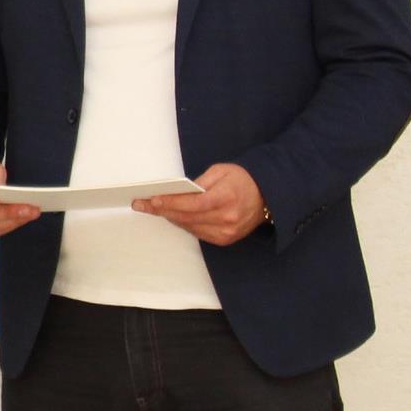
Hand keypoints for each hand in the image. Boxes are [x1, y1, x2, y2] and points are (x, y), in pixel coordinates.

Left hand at [133, 163, 265, 244]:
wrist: (267, 195)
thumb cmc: (242, 179)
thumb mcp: (221, 171)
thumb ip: (198, 183)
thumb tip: (175, 192)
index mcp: (227, 197)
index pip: (192, 204)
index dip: (171, 203)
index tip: (152, 200)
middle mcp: (227, 218)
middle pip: (187, 217)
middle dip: (163, 210)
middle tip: (143, 205)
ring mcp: (226, 232)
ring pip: (189, 227)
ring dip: (171, 217)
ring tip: (154, 209)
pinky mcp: (225, 239)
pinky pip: (197, 233)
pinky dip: (185, 224)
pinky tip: (174, 216)